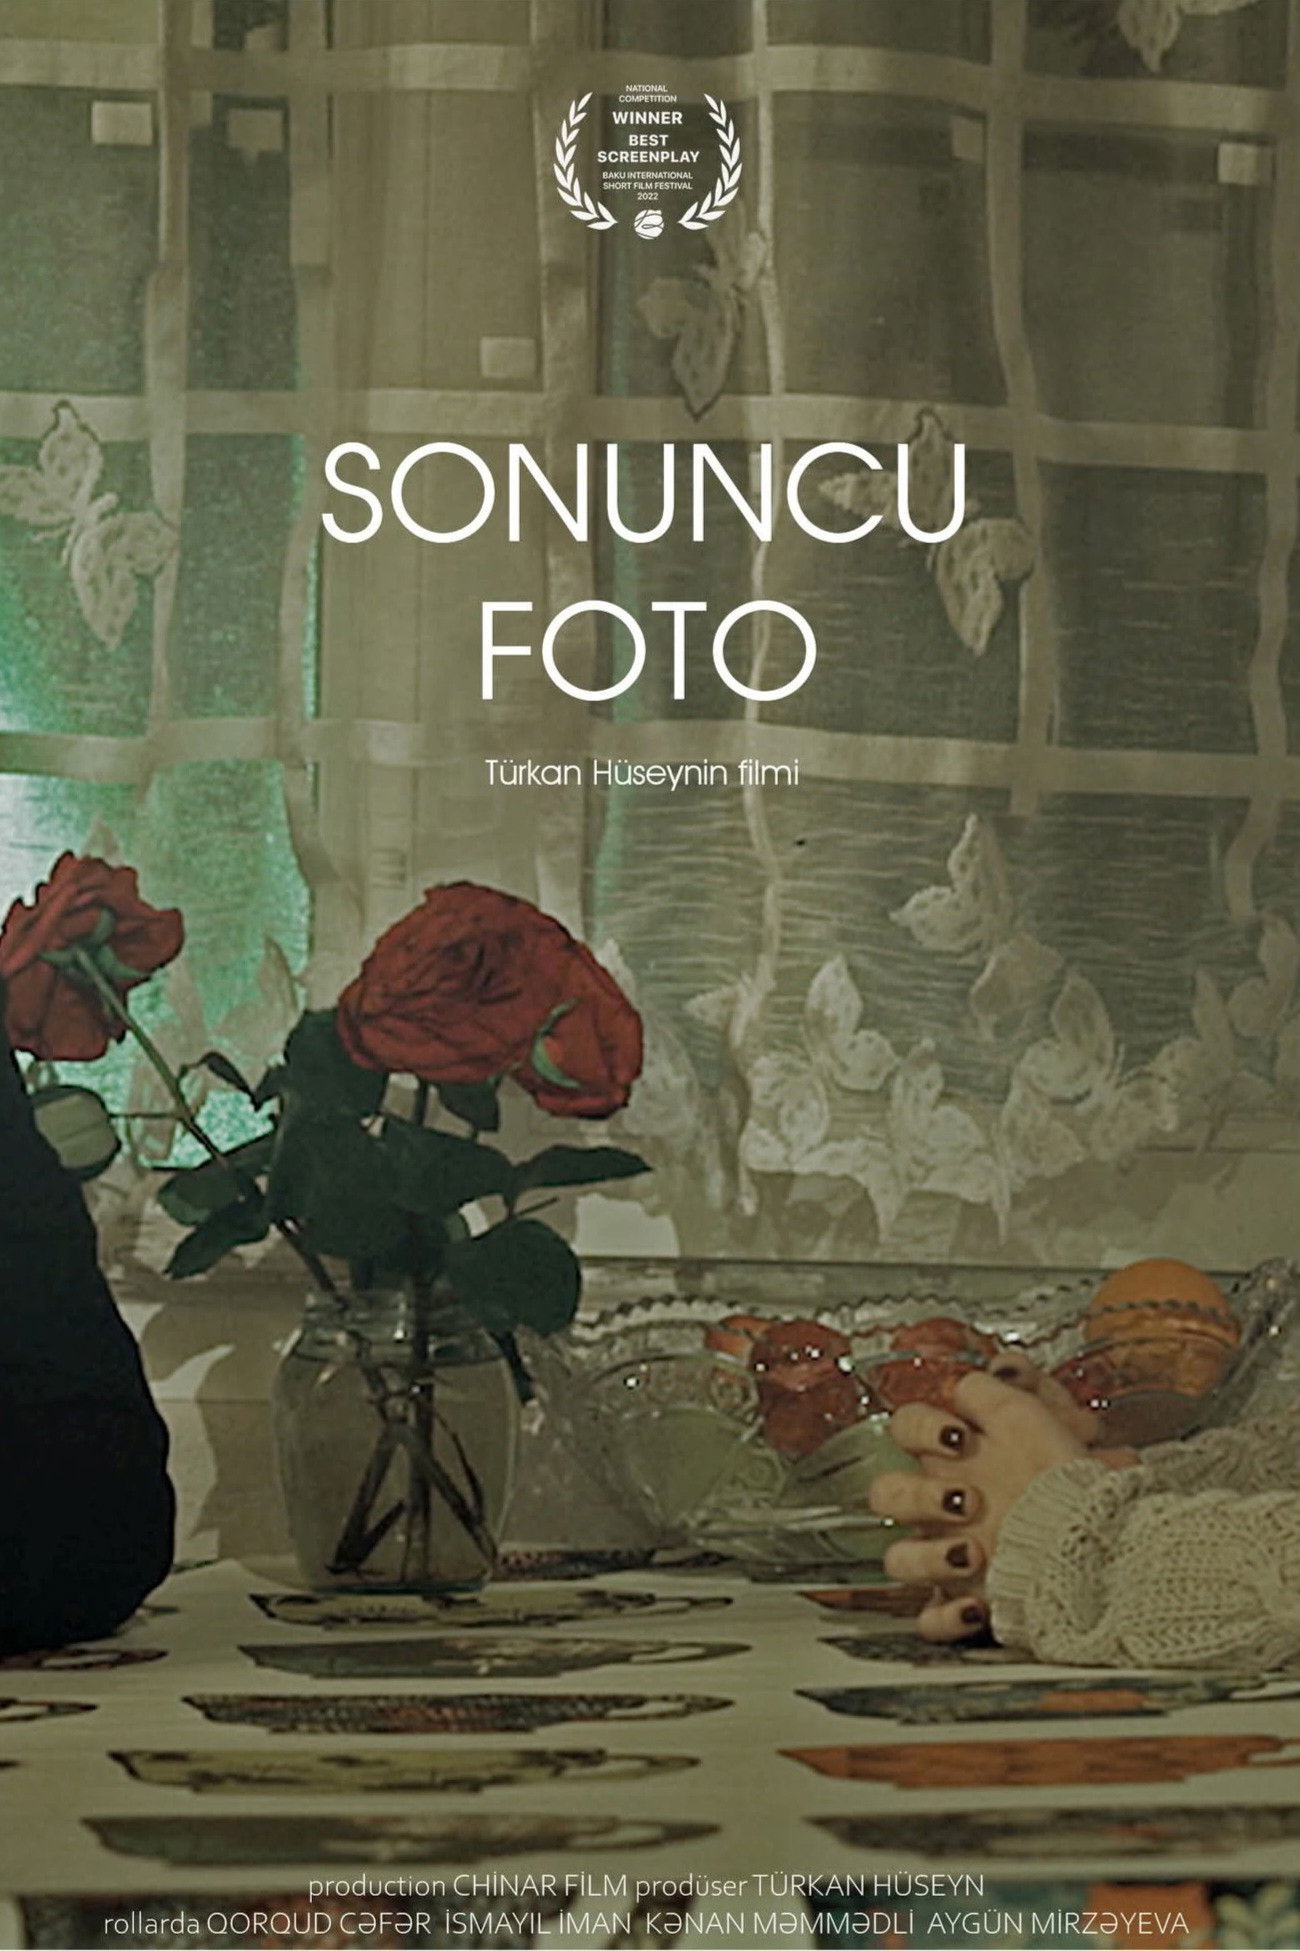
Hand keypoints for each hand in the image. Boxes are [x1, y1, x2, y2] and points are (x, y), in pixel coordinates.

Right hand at [867, 1370, 1089, 1642]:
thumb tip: (999, 1364)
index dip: (922, 1427)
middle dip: (917, 1495)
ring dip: (927, 1555)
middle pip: (884, 1493)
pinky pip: (928, 1619)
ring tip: (973, 1554)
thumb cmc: (1078, 1483)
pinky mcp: (965, 1605)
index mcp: (958, 1461)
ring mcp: (950, 1557)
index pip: (905, 1427)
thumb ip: (1017, 1388)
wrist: (1112, 1551)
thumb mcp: (1052, 1421)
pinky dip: (945, 1616)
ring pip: (897, 1559)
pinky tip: (976, 1607)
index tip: (959, 1437)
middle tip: (968, 1501)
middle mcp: (946, 1507)